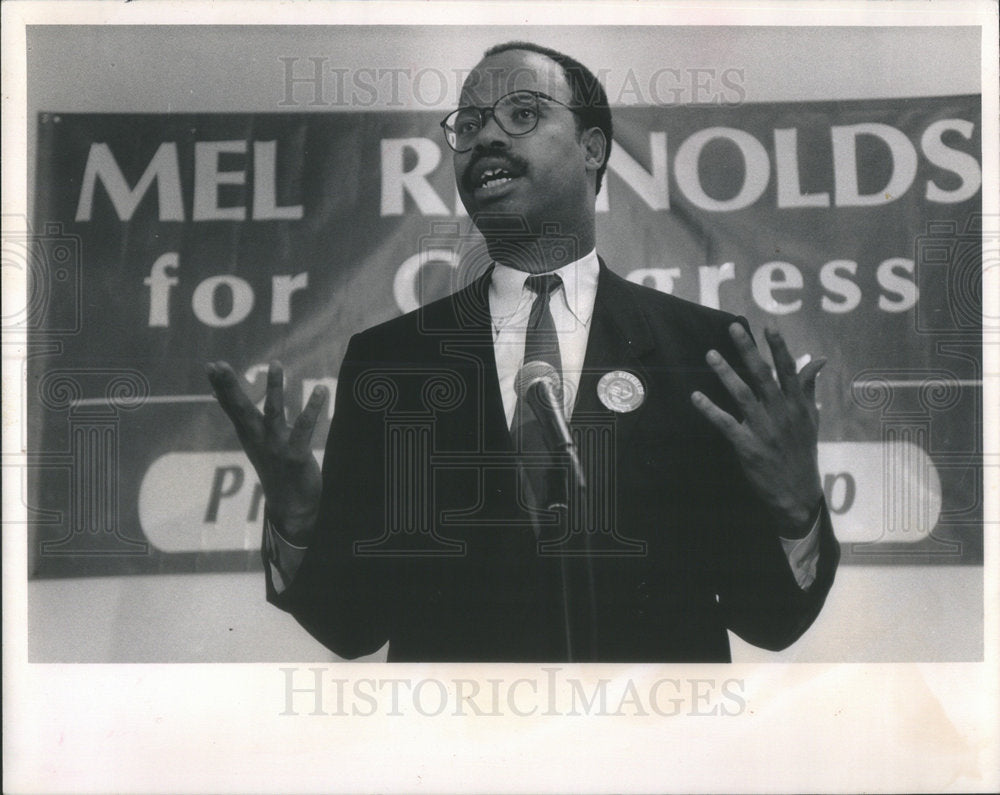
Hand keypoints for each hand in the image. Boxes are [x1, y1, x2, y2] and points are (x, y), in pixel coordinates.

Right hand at [206, 360, 327, 542]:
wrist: (291, 507)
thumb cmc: (274, 468)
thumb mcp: (254, 441)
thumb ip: (242, 418)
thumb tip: (220, 396)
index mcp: (249, 435)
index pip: (231, 407)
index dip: (222, 386)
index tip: (211, 365)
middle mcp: (258, 439)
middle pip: (241, 409)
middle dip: (231, 387)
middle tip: (219, 365)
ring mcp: (276, 447)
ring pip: (273, 412)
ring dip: (274, 387)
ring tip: (276, 363)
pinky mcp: (296, 455)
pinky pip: (304, 427)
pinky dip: (313, 408)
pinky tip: (321, 389)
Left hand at [691, 323, 824, 536]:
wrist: (797, 492)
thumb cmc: (802, 452)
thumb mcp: (811, 418)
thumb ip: (809, 386)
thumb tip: (819, 359)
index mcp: (798, 405)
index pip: (789, 370)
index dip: (779, 347)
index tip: (769, 326)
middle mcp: (781, 413)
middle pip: (763, 375)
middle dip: (748, 350)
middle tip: (734, 328)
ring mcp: (764, 429)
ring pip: (743, 395)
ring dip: (726, 373)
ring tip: (711, 354)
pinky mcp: (747, 446)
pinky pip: (726, 424)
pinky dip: (710, 410)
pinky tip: (696, 396)